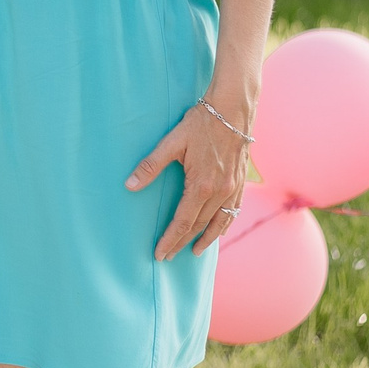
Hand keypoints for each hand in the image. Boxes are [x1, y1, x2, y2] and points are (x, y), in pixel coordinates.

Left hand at [129, 99, 253, 258]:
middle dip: (181, 243)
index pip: (182, 222)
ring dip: (206, 239)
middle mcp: (219, 192)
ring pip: (218, 223)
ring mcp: (232, 189)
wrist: (233, 110)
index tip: (159, 254)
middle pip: (198, 226)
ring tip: (194, 252)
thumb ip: (150, 166)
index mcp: (201, 186)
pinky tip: (218, 230)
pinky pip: (232, 212)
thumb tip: (129, 186)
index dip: (169, 240)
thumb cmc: (200, 124)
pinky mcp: (239, 183)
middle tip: (168, 257)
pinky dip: (223, 225)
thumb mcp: (171, 142)